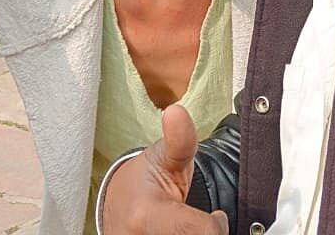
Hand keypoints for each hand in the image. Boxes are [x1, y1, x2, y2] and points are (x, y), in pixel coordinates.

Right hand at [102, 105, 227, 234]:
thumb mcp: (163, 158)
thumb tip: (177, 112)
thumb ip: (179, 140)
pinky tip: (185, 232)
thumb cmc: (145, 183)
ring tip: (190, 226)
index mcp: (147, 217)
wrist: (116, 209)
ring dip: (198, 234)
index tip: (217, 217)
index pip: (204, 232)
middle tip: (202, 223)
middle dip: (206, 232)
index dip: (217, 225)